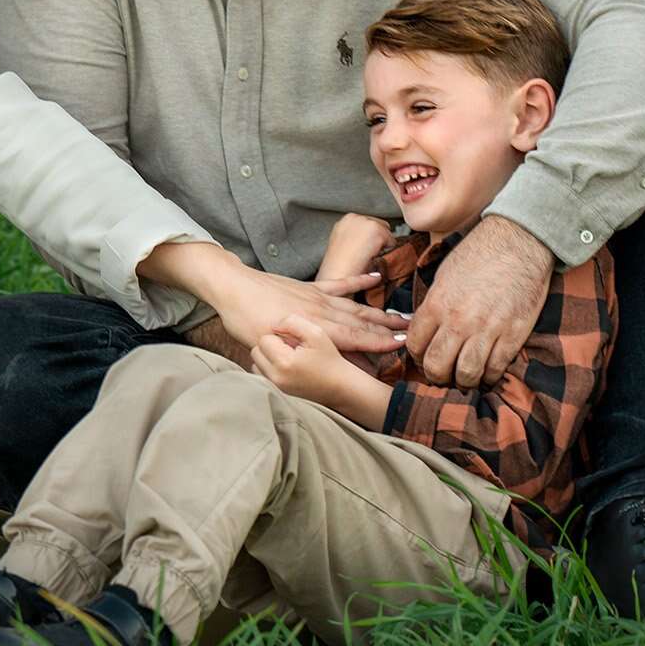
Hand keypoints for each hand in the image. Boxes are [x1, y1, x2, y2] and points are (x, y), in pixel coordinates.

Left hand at [209, 263, 406, 357]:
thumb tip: (321, 367)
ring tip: (403, 315)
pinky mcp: (309, 287)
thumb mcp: (269, 345)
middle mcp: (321, 311)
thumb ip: (297, 353)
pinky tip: (376, 278)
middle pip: (361, 321)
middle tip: (413, 332)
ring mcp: (317, 296)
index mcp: (313, 327)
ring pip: (355, 305)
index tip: (403, 345)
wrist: (231, 287)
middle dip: (388, 328)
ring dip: (380, 311)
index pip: (354, 337)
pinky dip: (359, 281)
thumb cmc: (245, 320)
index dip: (380, 342)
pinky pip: (339, 284)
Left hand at [250, 314, 347, 405]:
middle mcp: (276, 377)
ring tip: (288, 357)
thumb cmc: (329, 358)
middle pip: (256, 352)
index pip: (264, 339)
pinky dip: (269, 369)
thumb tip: (273, 326)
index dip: (279, 336)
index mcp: (284, 362)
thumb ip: (292, 322)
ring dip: (268, 358)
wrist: (340, 386)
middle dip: (270, 346)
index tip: (293, 341)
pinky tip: (286, 367)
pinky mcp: (276, 393)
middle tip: (290, 348)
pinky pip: (261, 375)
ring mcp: (275, 387)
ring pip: (256, 363)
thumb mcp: (316, 333)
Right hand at [316, 213, 394, 284]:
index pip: (368, 222)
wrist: (339, 274)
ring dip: (381, 243)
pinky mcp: (376, 230)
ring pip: (386, 231)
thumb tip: (368, 237)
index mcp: (346, 219)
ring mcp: (366, 222)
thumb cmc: (340, 265)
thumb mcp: (344, 243)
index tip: (364, 247)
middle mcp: (355, 217)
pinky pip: (392, 241)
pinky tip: (372, 255)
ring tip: (367, 254)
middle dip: (377, 237)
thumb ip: (355, 234)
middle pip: (379, 224)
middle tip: (367, 252)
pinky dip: (386, 250)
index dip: (369, 236)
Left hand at [407, 216, 550, 386]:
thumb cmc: (479, 254)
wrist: (519, 242)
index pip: (415, 345)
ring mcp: (487, 330)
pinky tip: (487, 370)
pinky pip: (495, 369)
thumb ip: (433, 305)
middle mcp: (458, 321)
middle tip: (442, 374)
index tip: (424, 358)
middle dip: (436, 376)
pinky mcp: (513, 335)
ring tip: (464, 377)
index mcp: (437, 304)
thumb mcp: (444, 275)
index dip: (416, 357)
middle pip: (436, 367)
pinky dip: (489, 376)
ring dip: (463, 381)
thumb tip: (423, 328)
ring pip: (466, 375)